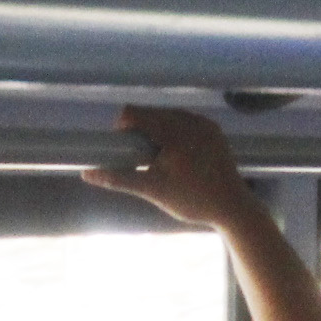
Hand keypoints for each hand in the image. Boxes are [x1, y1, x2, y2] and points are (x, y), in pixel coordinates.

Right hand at [85, 105, 255, 228]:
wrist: (233, 208)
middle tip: (142, 156)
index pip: (134, 113)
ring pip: (168, 115)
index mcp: (173, 130)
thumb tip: (87, 173)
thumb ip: (118, 178)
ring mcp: (204, 123)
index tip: (124, 148)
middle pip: (151, 112)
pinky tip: (176, 154)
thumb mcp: (152, 190)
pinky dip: (175, 132)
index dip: (122, 127)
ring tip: (158, 157)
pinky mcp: (214, 130)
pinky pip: (186, 122)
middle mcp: (190, 120)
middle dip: (140, 129)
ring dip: (157, 129)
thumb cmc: (192, 201)